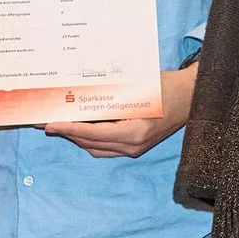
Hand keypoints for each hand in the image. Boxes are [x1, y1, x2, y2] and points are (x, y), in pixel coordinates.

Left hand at [45, 65, 196, 158]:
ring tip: (59, 125)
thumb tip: (76, 96)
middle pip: (90, 143)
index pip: (91, 133)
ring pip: (96, 148)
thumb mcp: (136, 87)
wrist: (192, 97)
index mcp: (133, 133)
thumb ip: (107, 95)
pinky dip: (90, 139)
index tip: (50, 124)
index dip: (68, 129)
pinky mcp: (136, 147)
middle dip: (67, 133)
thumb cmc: (167, 88)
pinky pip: (106, 147)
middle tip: (46, 122)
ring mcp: (135, 150)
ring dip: (77, 137)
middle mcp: (133, 146)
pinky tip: (79, 128)